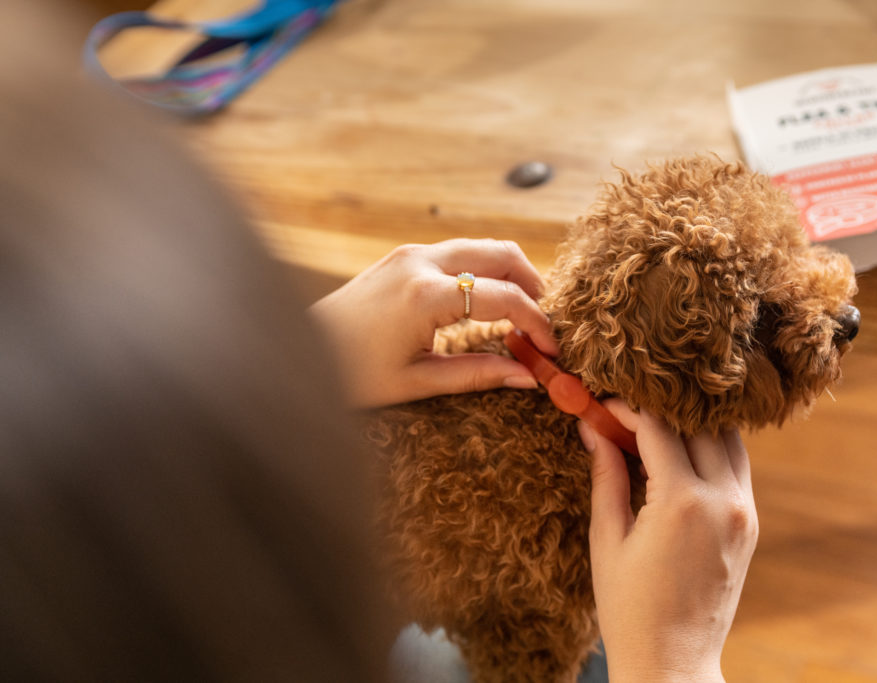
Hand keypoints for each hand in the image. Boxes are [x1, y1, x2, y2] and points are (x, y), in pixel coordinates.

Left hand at [310, 239, 558, 407]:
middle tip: (546, 322)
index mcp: (424, 296)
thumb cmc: (349, 373)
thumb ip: (478, 375)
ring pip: (482, 247)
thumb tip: (529, 378)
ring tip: (523, 313)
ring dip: (511, 274)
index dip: (538, 324)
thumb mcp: (417, 381)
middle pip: (502, 254)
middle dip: (534, 285)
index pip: (505, 298)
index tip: (552, 351)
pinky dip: (483, 271)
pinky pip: (458, 253)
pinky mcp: (402, 255)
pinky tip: (487, 303)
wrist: (296, 350)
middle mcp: (421, 263)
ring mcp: (410, 253)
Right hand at [582, 404, 757, 682]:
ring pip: (728, 439)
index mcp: (682, 503)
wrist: (673, 663)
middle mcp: (722, 500)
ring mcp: (743, 512)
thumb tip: (594, 427)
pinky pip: (736, 467)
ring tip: (654, 430)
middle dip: (660, 410)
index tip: (601, 404)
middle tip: (625, 414)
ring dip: (692, 425)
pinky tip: (680, 454)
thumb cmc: (628, 608)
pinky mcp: (750, 524)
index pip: (657, 426)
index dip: (626, 408)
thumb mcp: (607, 539)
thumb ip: (606, 475)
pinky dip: (712, 449)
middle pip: (698, 423)